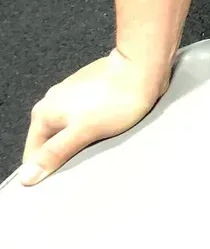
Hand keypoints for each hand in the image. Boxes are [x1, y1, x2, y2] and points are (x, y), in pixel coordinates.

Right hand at [20, 52, 165, 184]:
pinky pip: (82, 117)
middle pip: (50, 142)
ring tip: (98, 145)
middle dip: (64, 155)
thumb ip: (54, 153)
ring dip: (78, 141)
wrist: (142, 69)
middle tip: (85, 162)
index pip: (33, 155)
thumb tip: (27, 176)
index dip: (46, 171)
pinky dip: (90, 127)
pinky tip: (105, 129)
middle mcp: (52, 101)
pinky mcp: (88, 90)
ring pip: (67, 129)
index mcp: (43, 113)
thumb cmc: (116, 100)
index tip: (63, 180)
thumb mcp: (83, 132)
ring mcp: (70, 94)